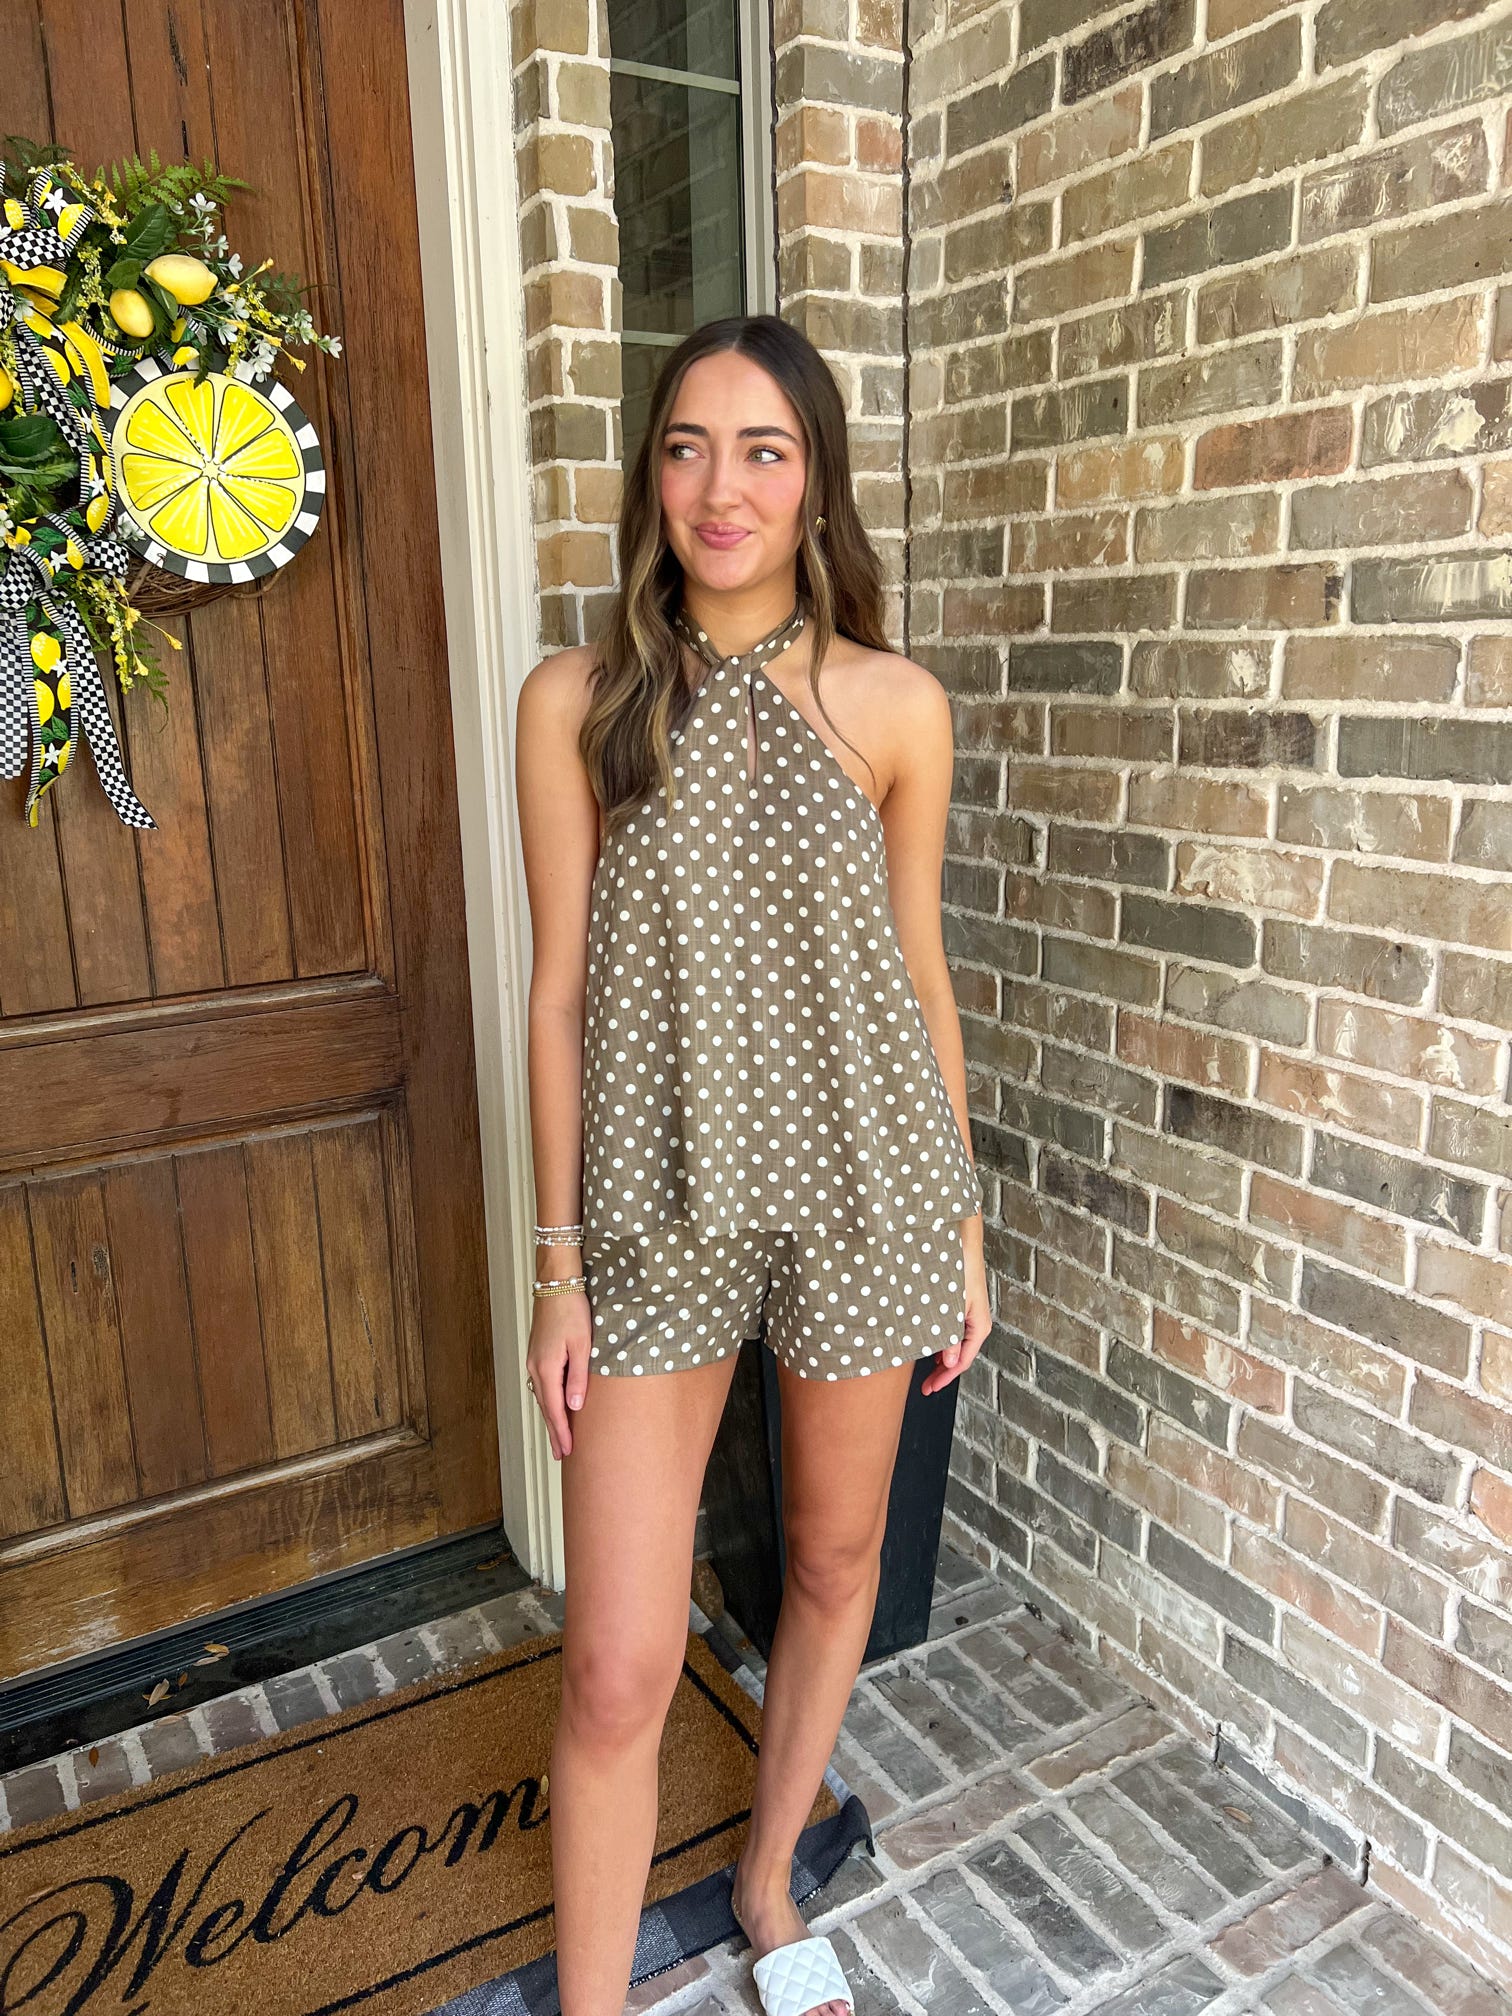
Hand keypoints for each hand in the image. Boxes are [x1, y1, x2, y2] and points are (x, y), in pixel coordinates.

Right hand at [526, 1288, 593, 1458]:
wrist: (556, 1284)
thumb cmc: (572, 1309)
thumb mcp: (583, 1344)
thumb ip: (578, 1376)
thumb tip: (575, 1406)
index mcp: (546, 1368)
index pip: (554, 1409)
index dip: (561, 1432)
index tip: (567, 1452)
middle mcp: (535, 1367)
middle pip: (544, 1408)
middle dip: (553, 1432)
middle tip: (560, 1455)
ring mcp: (534, 1360)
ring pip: (542, 1397)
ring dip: (550, 1418)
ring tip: (558, 1437)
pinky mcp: (537, 1353)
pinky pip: (541, 1385)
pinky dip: (547, 1401)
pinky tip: (553, 1406)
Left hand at [920, 1235, 989, 1396]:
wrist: (961, 1240)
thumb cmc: (958, 1268)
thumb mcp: (951, 1305)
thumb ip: (949, 1335)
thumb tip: (948, 1363)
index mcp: (979, 1326)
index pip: (962, 1362)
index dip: (944, 1378)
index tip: (929, 1389)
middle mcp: (976, 1323)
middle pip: (960, 1356)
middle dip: (942, 1373)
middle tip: (925, 1387)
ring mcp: (970, 1315)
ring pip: (956, 1345)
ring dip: (941, 1360)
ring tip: (926, 1372)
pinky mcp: (961, 1306)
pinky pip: (953, 1332)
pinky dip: (942, 1344)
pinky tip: (931, 1347)